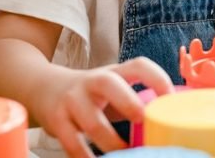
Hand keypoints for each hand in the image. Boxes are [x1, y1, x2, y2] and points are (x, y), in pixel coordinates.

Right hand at [33, 57, 172, 157]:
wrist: (44, 88)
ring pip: (91, 121)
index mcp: (115, 72)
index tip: (170, 97)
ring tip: (124, 152)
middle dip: (128, 102)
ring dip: (110, 141)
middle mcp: (93, 82)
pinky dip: (85, 156)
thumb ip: (137, 99)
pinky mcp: (56, 120)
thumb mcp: (114, 88)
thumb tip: (171, 120)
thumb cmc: (93, 93)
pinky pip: (71, 142)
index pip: (139, 65)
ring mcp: (72, 100)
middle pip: (109, 84)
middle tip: (143, 120)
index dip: (157, 78)